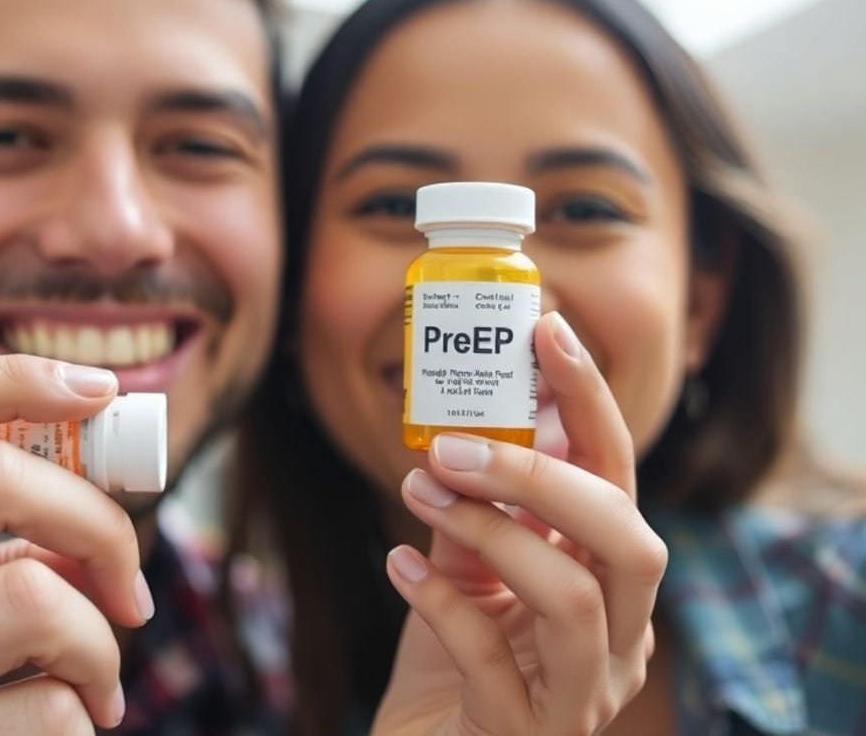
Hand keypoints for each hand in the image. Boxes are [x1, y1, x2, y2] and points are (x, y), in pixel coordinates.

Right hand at [0, 355, 151, 734]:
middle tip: (127, 589)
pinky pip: (44, 710)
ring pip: (36, 599)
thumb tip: (88, 515)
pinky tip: (57, 733)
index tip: (100, 391)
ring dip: (99, 645)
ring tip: (92, 683)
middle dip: (100, 526)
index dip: (17, 377)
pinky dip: (79, 719)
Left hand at [373, 312, 667, 735]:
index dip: (589, 402)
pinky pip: (493, 663)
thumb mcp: (468, 569)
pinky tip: (397, 562)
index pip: (619, 479)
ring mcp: (582, 695)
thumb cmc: (459, 657)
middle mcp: (619, 637)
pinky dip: (440, 602)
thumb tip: (462, 424)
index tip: (545, 329)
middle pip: (627, 540)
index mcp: (609, 580)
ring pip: (572, 601)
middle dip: (541, 477)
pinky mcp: (527, 735)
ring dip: (489, 531)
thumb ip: (478, 509)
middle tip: (454, 442)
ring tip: (420, 490)